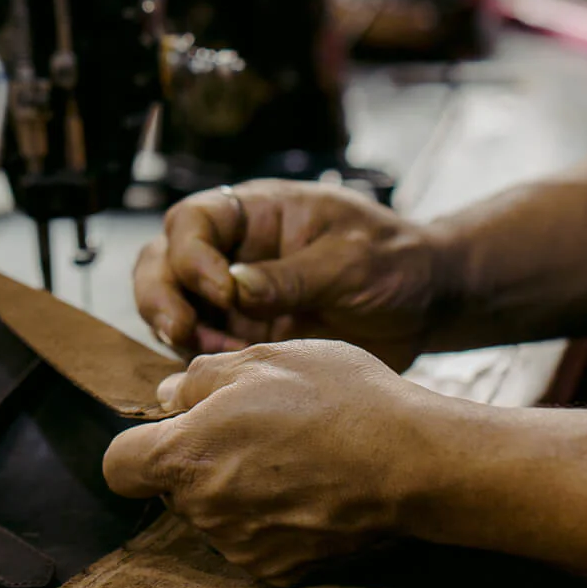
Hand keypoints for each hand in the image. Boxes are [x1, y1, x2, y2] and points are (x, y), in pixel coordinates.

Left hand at [103, 340, 447, 585]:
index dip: (140, 442)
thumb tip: (168, 394)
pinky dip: (269, 515)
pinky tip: (308, 484)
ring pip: (214, 511)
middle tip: (251, 422)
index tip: (175, 425)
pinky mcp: (278, 571)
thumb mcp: (263, 358)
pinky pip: (252, 538)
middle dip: (197, 456)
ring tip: (289, 449)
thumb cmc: (336, 398)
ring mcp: (241, 547)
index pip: (119, 465)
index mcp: (186, 455)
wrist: (411, 461)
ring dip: (234, 484)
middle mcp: (204, 511)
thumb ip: (201, 377)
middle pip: (172, 486)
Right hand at [135, 180, 438, 371]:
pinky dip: (202, 360)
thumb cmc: (395, 262)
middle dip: (160, 294)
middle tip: (180, 330)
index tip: (222, 290)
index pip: (194, 220)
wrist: (426, 304)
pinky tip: (229, 374)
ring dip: (180, 332)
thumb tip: (233, 289)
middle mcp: (235, 250)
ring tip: (215, 355)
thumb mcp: (351, 261)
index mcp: (258, 213)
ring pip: (173, 305)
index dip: (191, 254)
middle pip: (164, 261)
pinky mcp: (245, 335)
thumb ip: (293, 276)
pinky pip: (202, 346)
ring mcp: (235, 295)